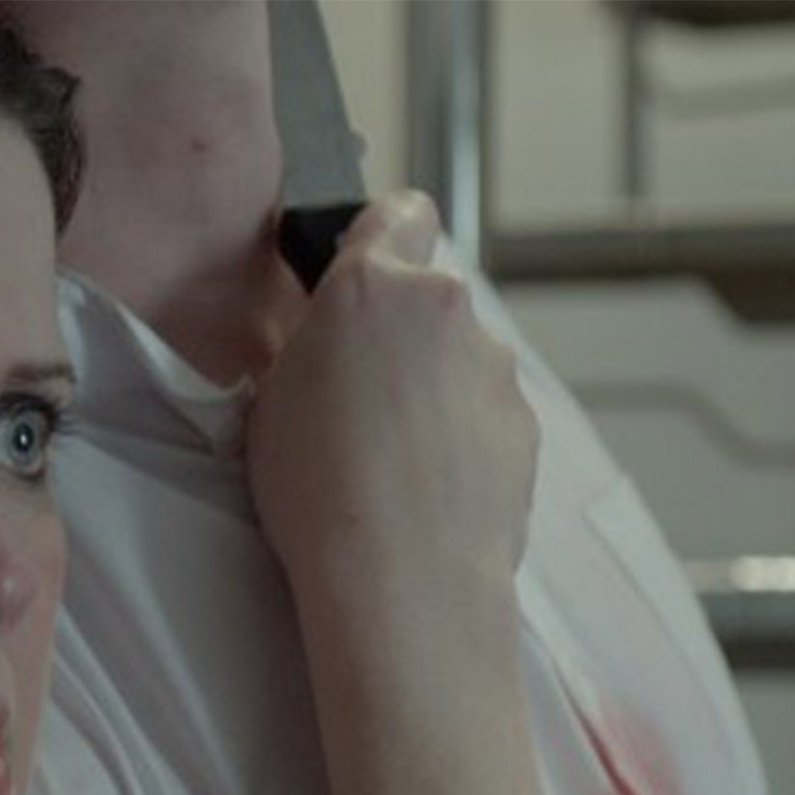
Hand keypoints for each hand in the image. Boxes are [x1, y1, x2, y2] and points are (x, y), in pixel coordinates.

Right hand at [247, 191, 554, 794]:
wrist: (400, 580)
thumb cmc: (315, 490)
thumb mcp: (271, 398)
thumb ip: (313, 345)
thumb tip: (339, 341)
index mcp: (375, 284)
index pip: (398, 213)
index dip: (382, 237)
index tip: (363, 268)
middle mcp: (447, 311)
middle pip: (429, 297)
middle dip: (400, 333)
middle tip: (353, 395)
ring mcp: (495, 370)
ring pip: (458, 361)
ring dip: (431, 390)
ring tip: (385, 460)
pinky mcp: (523, 426)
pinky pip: (482, 416)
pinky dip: (459, 439)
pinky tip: (422, 490)